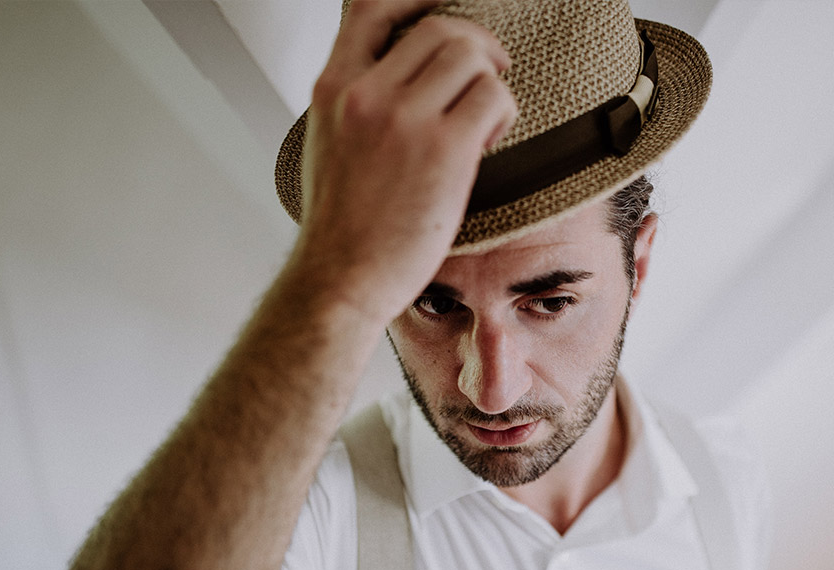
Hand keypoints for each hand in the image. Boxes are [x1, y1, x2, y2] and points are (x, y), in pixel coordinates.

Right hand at [293, 0, 516, 323]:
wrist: (340, 278)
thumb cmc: (342, 226)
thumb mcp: (330, 144)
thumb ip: (358, 103)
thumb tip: (400, 80)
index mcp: (333, 87)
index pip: (372, 6)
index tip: (442, 1)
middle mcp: (364, 93)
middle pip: (437, 27)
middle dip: (474, 45)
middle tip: (488, 74)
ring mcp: (404, 118)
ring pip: (470, 55)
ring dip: (490, 81)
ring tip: (483, 121)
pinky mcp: (444, 149)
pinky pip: (495, 98)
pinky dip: (503, 114)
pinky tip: (487, 143)